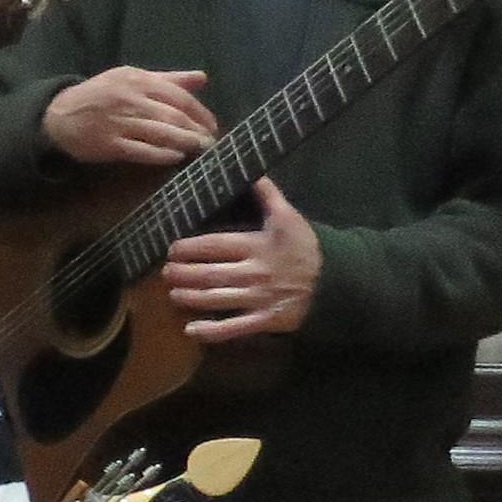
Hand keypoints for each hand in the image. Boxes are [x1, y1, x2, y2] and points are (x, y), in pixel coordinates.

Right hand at [42, 66, 218, 167]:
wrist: (59, 115)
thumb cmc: (100, 95)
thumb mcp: (131, 78)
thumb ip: (167, 79)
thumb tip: (202, 78)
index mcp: (138, 80)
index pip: (178, 95)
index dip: (199, 112)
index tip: (212, 125)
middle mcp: (130, 99)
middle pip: (172, 115)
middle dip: (196, 129)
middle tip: (211, 142)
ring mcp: (119, 123)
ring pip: (160, 132)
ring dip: (184, 142)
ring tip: (200, 150)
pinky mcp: (109, 144)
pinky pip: (141, 150)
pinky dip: (161, 155)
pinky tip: (175, 157)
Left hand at [162, 178, 320, 342]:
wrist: (335, 281)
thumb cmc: (305, 247)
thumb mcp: (288, 216)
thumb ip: (266, 194)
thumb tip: (250, 171)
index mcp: (258, 245)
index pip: (217, 245)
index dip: (191, 248)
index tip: (172, 249)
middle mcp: (255, 272)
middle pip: (211, 273)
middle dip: (184, 273)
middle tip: (165, 272)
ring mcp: (260, 298)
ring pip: (217, 300)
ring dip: (191, 298)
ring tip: (173, 294)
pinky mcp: (266, 320)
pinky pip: (235, 328)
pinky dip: (211, 331)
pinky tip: (190, 330)